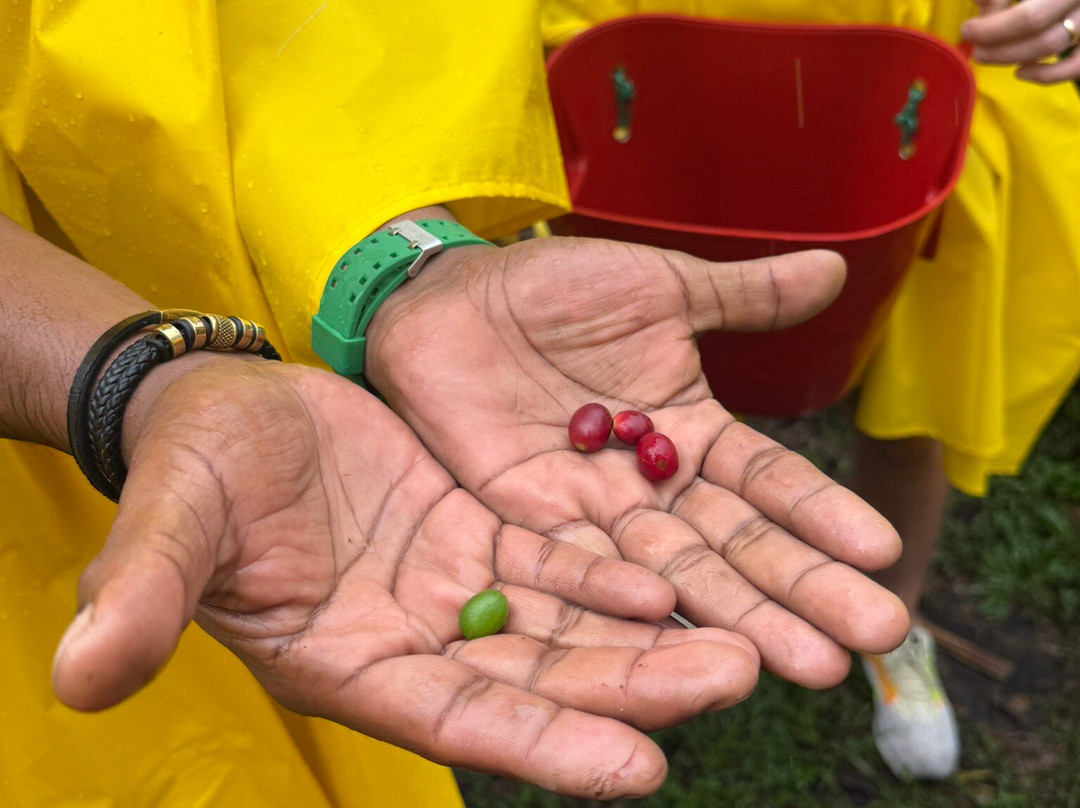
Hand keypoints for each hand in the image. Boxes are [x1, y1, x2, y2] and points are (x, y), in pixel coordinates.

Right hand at [50, 355, 761, 798]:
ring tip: (746, 642)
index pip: (460, 721)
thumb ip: (142, 591)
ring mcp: (454, 591)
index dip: (546, 746)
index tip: (637, 770)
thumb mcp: (168, 522)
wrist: (225, 410)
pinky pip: (559, 561)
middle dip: (637, 689)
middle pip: (542, 680)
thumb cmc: (192, 465)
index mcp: (348, 663)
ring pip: (568, 625)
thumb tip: (78, 675)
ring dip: (652, 637)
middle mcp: (418, 641)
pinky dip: (615, 571)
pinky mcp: (478, 537)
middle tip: (737, 681)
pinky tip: (677, 572)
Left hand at [366, 232, 908, 688]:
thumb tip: (839, 270)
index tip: (884, 550)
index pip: (769, 482)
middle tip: (878, 638)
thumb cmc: (554, 287)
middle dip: (806, 590)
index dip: (822, 514)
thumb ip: (740, 296)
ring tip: (807, 664)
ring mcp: (595, 512)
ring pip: (675, 574)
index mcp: (692, 430)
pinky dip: (630, 603)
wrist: (449, 300)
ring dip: (739, 618)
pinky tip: (680, 635)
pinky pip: (586, 570)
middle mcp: (653, 485)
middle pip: (737, 546)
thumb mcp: (658, 288)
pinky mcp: (531, 525)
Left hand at [963, 0, 1079, 82]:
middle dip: (992, 33)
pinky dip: (1047, 75)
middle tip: (968, 34)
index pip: (1025, 5)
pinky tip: (1020, 72)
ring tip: (982, 54)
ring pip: (1050, 44)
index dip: (992, 12)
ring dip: (1008, 55)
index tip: (972, 17)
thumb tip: (980, 3)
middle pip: (1032, 19)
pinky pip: (1077, 66)